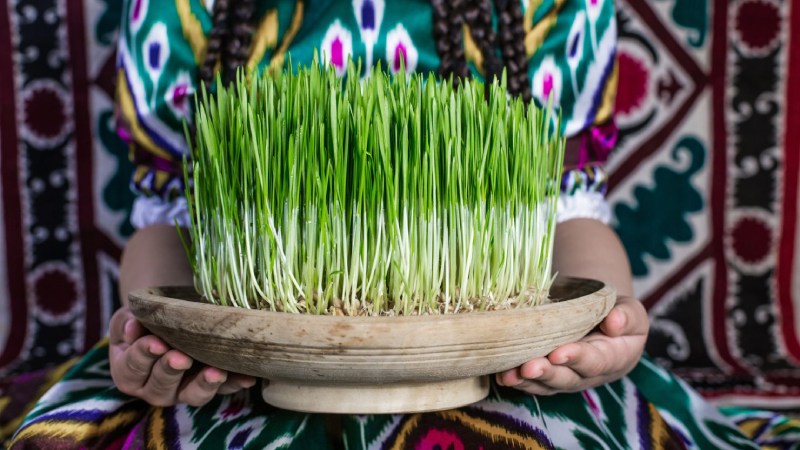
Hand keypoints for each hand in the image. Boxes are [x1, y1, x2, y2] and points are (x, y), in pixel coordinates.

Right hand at [109, 306, 255, 406]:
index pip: (133, 367)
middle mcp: (155, 389)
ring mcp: (184, 391)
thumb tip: (133, 326)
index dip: (143, 355)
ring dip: (205, 384)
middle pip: (161, 386)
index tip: (156, 343)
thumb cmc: (144, 321)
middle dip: (172, 371)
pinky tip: (247, 377)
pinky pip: (224, 390)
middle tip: (182, 358)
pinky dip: (236, 383)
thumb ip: (127, 323)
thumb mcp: (130, 318)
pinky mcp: (210, 387)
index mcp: (130, 373)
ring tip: (216, 373)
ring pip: (193, 395)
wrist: (168, 320)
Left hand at [496, 295, 647, 394]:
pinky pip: (532, 382)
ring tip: (509, 375)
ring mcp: (566, 378)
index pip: (595, 360)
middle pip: (566, 378)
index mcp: (613, 359)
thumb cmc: (617, 316)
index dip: (576, 358)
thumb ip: (627, 316)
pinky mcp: (548, 376)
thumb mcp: (630, 311)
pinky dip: (516, 380)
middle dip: (546, 373)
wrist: (603, 326)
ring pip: (545, 384)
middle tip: (528, 367)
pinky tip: (501, 375)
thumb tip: (614, 322)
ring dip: (526, 381)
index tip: (558, 353)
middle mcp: (587, 374)